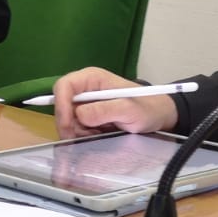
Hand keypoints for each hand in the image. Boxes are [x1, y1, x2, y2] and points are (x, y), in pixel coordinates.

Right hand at [52, 67, 179, 139]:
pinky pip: (76, 128)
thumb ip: (104, 110)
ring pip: (68, 120)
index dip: (61, 105)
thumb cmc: (146, 108)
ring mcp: (85, 103)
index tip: (68, 126)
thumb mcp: (129, 109)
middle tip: (82, 137)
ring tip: (100, 134)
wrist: (156, 116)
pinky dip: (83, 135)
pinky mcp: (88, 116)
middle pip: (61, 105)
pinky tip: (99, 135)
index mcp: (91, 78)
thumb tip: (80, 115)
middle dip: (69, 123)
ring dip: (78, 131)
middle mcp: (85, 88)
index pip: (63, 86)